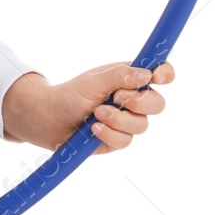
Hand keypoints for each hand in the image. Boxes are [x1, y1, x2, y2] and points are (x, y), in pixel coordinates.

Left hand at [0, 61, 174, 152]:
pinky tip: (93, 129)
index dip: (165, 74)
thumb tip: (147, 75)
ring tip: (96, 114)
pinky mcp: (118, 139)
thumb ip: (120, 76)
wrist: (49, 119)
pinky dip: (109, 134)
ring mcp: (126, 121)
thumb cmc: (70, 94)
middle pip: (157, 104)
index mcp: (128, 78)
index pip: (159, 73)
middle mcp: (132, 99)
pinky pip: (126, 140)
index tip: (158, 77)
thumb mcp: (93, 81)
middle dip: (139, 102)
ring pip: (142, 125)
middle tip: (116, 98)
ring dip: (118, 119)